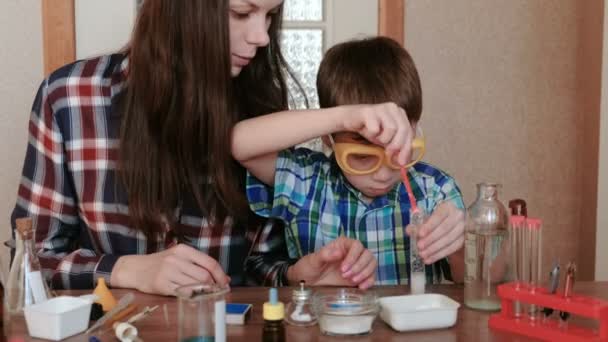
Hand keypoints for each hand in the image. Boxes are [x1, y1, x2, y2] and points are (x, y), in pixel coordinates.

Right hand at [111, 244, 229, 295]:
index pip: (209, 262)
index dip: (220, 274)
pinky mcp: (162, 285)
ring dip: (204, 292)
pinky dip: (192, 297)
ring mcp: (168, 272)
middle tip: (215, 290)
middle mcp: (176, 259)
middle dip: (213, 285)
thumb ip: (199, 264)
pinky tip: (194, 297)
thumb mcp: (179, 257)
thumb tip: (224, 277)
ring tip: (205, 293)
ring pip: (195, 285)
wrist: (135, 268)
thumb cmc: (160, 263)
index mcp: (183, 250)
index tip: (225, 282)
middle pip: (204, 275)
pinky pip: (183, 293)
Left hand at [287, 237, 376, 289]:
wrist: (307, 282)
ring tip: (352, 281)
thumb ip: (325, 254)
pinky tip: (361, 287)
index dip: (353, 257)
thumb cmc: (309, 267)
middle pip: (367, 255)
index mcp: (343, 245)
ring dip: (365, 273)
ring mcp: (357, 265)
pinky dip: (369, 281)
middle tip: (345, 276)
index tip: (343, 268)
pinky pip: (371, 277)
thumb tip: (339, 252)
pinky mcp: (359, 277)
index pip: (357, 246)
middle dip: (359, 266)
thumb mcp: (313, 260)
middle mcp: (353, 253)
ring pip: (372, 264)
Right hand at [342, 102, 413, 165]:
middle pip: (404, 129)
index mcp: (400, 113)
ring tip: (375, 138)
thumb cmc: (370, 128)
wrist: (348, 119)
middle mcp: (393, 108)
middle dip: (397, 145)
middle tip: (388, 154)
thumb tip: (404, 162)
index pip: (410, 131)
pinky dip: (371, 134)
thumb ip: (398, 148)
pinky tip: (366, 131)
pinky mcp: (369, 111)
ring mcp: (381, 108)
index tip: (401, 163)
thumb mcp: (387, 140)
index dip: (407, 149)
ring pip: (392, 128)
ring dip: (383, 139)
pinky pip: (375, 129)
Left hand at [406, 201, 464, 263]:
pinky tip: (429, 259)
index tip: (420, 234)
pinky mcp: (464, 240)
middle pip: (444, 229)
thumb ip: (417, 224)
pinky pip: (452, 248)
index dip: (429, 226)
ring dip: (434, 249)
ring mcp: (463, 228)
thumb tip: (409, 231)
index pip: (439, 216)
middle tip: (419, 247)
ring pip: (449, 240)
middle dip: (431, 239)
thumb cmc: (436, 219)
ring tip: (422, 255)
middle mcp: (458, 216)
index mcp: (447, 207)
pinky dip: (440, 255)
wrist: (451, 223)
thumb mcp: (426, 218)